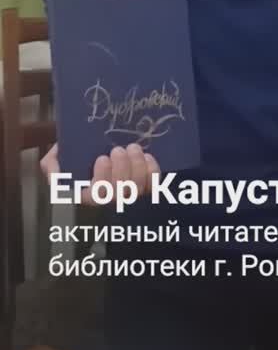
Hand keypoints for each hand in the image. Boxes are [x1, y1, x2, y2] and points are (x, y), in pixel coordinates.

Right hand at [40, 142, 159, 204]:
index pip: (95, 197)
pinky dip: (152, 170)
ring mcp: (131, 197)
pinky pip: (155, 185)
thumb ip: (53, 163)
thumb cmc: (82, 157)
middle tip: (118, 150)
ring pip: (138, 190)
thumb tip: (50, 166)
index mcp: (87, 195)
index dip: (102, 179)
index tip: (102, 158)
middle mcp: (110, 201)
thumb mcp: (62, 158)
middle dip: (121, 170)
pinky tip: (146, 157)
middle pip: (119, 195)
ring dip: (137, 166)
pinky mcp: (148, 189)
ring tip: (132, 148)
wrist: (103, 149)